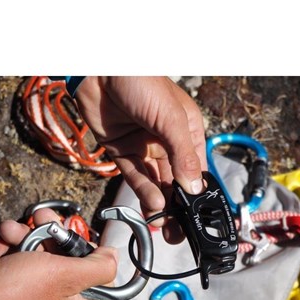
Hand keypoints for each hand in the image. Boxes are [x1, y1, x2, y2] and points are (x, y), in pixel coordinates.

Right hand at [0, 209, 117, 299]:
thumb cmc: (18, 290)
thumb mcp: (67, 276)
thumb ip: (99, 267)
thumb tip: (115, 257)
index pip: (103, 285)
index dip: (99, 261)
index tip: (91, 242)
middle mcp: (57, 298)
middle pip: (70, 258)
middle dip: (53, 234)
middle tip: (43, 220)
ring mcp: (32, 286)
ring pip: (40, 247)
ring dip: (24, 234)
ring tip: (11, 234)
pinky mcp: (11, 274)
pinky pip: (17, 250)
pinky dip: (5, 244)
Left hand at [74, 76, 206, 241]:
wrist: (101, 68)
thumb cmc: (142, 81)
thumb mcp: (171, 118)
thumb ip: (182, 154)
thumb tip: (193, 187)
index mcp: (186, 132)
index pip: (195, 169)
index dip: (196, 192)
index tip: (198, 216)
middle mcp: (166, 142)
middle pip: (175, 181)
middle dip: (178, 206)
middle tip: (179, 231)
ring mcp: (143, 148)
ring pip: (155, 182)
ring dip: (160, 203)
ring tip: (166, 226)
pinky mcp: (121, 151)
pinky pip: (134, 176)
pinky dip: (143, 190)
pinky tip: (152, 205)